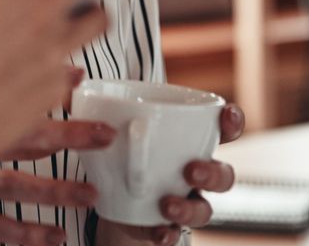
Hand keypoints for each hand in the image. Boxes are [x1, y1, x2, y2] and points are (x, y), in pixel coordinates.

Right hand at [0, 80, 121, 245]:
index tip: (78, 77)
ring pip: (13, 184)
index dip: (47, 85)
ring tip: (93, 195)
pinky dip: (27, 233)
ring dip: (55, 190)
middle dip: (67, 135)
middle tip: (107, 135)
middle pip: (21, 136)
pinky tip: (58, 237)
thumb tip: (16, 62)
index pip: (8, 92)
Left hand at [96, 103, 245, 245]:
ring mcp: (184, 201)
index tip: (226, 115)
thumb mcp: (114, 121)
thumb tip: (76, 79)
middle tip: (191, 169)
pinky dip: (169, 234)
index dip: (233, 122)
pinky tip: (159, 232)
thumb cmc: (120, 144)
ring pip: (205, 210)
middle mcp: (196, 172)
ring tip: (167, 205)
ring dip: (190, 209)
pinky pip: (174, 234)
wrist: (106, 189)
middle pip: (224, 175)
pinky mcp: (164, 225)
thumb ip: (103, 104)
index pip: (225, 129)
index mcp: (192, 140)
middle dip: (213, 173)